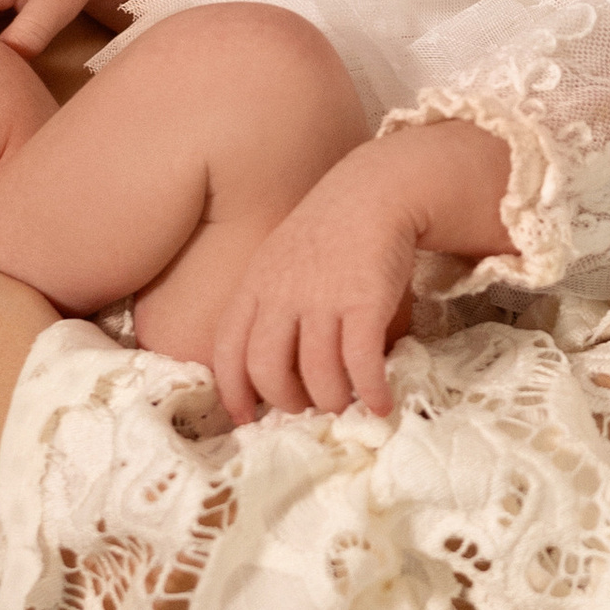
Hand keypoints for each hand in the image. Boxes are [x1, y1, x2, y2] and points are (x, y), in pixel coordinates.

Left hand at [210, 147, 430, 423]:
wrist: (376, 191)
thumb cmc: (329, 232)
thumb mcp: (280, 260)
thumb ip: (268, 304)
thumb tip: (270, 365)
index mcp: (255, 286)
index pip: (228, 350)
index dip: (233, 392)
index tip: (246, 418)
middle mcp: (283, 295)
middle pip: (268, 371)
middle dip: (287, 403)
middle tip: (307, 409)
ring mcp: (323, 298)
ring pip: (317, 374)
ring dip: (332, 401)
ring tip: (346, 404)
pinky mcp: (365, 302)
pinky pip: (361, 363)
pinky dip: (371, 392)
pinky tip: (381, 403)